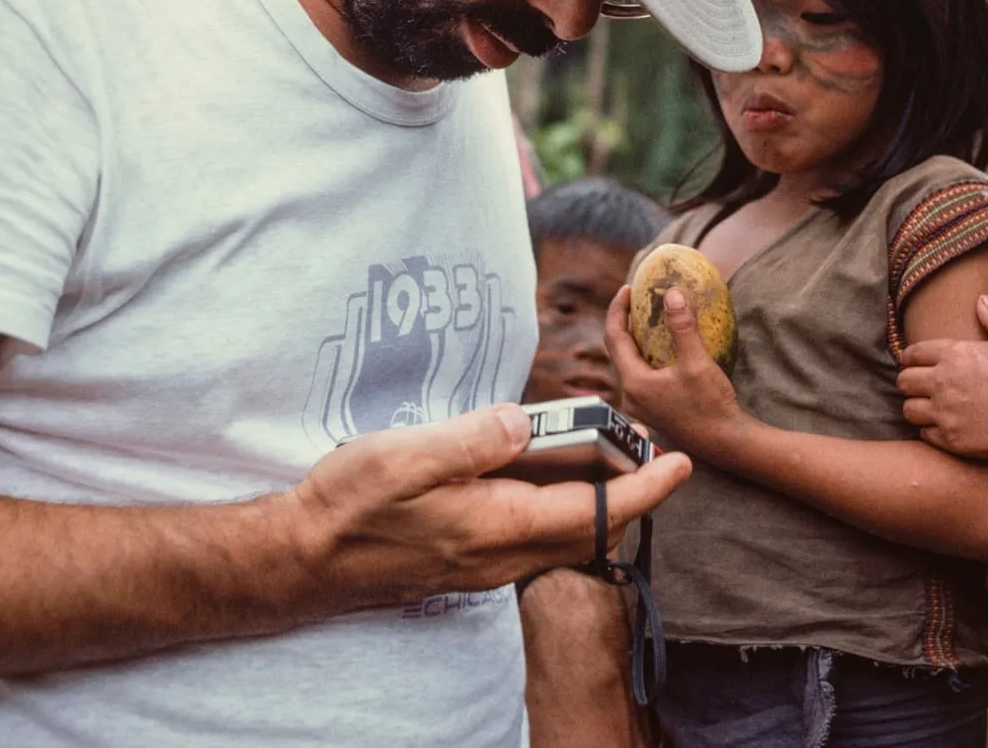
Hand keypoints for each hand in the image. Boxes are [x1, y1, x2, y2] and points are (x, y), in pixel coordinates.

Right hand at [286, 402, 690, 613]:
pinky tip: (546, 471)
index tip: (682, 463)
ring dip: (596, 499)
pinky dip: (560, 507)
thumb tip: (526, 421)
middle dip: (632, 492)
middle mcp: (500, 554)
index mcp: (496, 525)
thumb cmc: (349, 504)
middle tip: (654, 448)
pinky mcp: (470, 561)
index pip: (594, 511)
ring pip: (565, 536)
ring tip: (609, 450)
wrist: (305, 558)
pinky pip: (535, 538)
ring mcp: (486, 564)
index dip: (646, 488)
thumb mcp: (405, 455)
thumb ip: (472, 439)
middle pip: (590, 529)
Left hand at [605, 285, 751, 462]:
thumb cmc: (710, 405)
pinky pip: (640, 373)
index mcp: (634, 382)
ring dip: (635, 338)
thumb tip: (672, 293)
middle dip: (625, 321)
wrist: (725, 443)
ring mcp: (640, 405)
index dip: (618, 309)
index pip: (614, 337)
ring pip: (629, 362)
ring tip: (648, 317)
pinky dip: (646, 354)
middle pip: (618, 349)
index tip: (628, 288)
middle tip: (637, 299)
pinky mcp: (652, 409)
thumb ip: (683, 327)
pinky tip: (662, 346)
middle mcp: (630, 395)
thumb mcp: (697, 362)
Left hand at [897, 297, 987, 460]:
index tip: (913, 362)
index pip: (913, 353)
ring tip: (928, 408)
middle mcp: (943, 382)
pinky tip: (944, 427)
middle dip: (910, 382)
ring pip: (909, 410)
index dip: (910, 357)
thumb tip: (982, 299)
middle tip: (920, 386)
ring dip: (917, 407)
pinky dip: (931, 431)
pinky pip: (924, 435)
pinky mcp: (952, 440)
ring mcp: (945, 413)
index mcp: (955, 354)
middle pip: (904, 382)